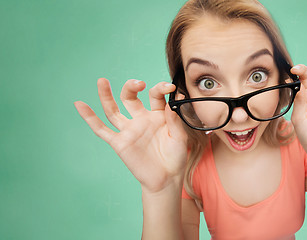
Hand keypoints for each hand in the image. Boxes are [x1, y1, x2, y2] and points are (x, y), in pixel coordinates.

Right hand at [74, 78, 187, 192]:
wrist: (167, 178)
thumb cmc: (175, 157)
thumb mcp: (180, 136)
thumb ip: (175, 119)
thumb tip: (176, 98)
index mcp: (157, 115)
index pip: (155, 95)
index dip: (161, 88)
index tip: (169, 87)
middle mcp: (141, 119)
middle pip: (130, 97)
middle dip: (132, 87)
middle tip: (139, 83)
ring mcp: (129, 130)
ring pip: (113, 110)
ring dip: (105, 95)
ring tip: (102, 81)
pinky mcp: (119, 143)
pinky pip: (101, 130)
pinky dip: (90, 118)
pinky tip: (80, 105)